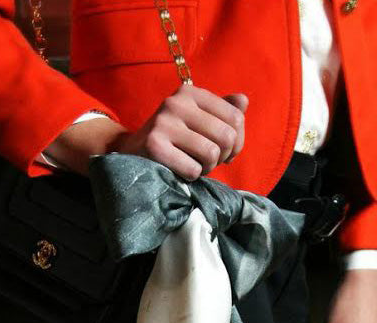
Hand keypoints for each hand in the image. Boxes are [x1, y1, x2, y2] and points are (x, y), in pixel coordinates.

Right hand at [116, 84, 248, 180]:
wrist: (133, 153)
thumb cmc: (175, 140)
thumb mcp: (199, 122)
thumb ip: (224, 112)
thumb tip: (243, 100)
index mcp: (191, 93)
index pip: (236, 117)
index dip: (237, 142)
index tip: (223, 150)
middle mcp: (177, 102)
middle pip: (226, 137)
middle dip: (222, 156)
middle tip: (208, 161)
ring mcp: (164, 123)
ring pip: (211, 154)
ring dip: (207, 167)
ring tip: (193, 164)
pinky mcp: (154, 146)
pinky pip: (193, 169)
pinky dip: (192, 176)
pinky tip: (179, 170)